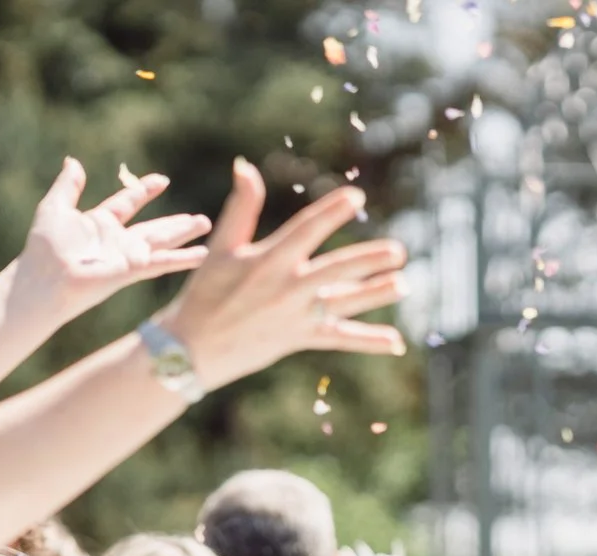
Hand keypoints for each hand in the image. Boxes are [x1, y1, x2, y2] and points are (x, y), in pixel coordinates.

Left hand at [12, 159, 211, 322]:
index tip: (163, 180)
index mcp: (101, 223)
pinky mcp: (132, 270)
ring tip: (207, 226)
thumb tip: (73, 161)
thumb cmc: (45, 248)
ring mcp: (127, 257)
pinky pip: (162, 262)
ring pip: (163, 242)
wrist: (44, 278)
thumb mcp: (55, 207)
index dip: (144, 191)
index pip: (128, 202)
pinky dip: (183, 258)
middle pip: (154, 228)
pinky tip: (202, 255)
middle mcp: (118, 241)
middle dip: (177, 223)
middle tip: (200, 219)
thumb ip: (68, 185)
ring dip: (185, 234)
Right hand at [159, 160, 408, 387]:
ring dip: (376, 295)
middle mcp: (288, 287)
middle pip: (336, 270)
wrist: (192, 349)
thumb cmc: (205, 292)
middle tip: (398, 251)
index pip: (307, 229)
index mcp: (269, 259)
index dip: (332, 211)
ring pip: (345, 304)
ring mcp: (297, 316)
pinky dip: (368, 340)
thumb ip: (240, 207)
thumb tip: (244, 165)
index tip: (357, 196)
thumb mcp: (220, 247)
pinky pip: (340, 339)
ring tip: (404, 285)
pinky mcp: (300, 339)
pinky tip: (396, 342)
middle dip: (368, 260)